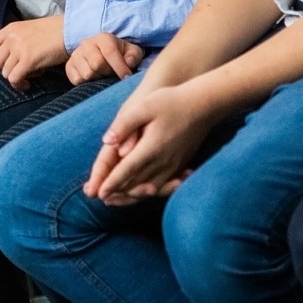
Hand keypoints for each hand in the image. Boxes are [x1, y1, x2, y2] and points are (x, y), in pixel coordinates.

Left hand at [0, 17, 68, 89]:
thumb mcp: (30, 30)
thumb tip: (11, 58)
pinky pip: (14, 78)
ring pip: (5, 72)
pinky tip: (28, 84)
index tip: (3, 65)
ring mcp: (19, 48)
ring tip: (31, 74)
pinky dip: (20, 85)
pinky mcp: (28, 60)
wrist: (71, 30)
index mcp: (11, 29)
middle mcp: (11, 37)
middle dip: (8, 70)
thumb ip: (18, 40)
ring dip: (17, 77)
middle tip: (23, 70)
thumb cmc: (55, 31)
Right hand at [66, 33, 145, 85]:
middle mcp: (87, 44)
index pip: (109, 52)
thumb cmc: (119, 53)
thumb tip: (129, 63)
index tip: (126, 78)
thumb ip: (134, 55)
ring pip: (86, 73)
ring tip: (103, 76)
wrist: (99, 52)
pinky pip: (77, 79)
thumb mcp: (130, 51)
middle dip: (108, 73)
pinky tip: (93, 79)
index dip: (119, 67)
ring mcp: (76, 55)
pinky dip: (86, 83)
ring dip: (97, 79)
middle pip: (97, 64)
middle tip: (113, 75)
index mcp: (103, 38)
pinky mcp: (69, 66)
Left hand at [85, 80, 216, 205]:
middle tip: (100, 198)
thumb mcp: (144, 106)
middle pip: (136, 184)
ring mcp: (173, 166)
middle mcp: (162, 162)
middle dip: (117, 193)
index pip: (126, 171)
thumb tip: (107, 141)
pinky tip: (143, 193)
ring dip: (131, 196)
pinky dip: (149, 192)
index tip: (98, 193)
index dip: (111, 183)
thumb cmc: (172, 102)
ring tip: (116, 200)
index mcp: (150, 148)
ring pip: (149, 189)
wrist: (204, 105)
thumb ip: (124, 124)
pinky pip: (163, 186)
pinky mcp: (180, 165)